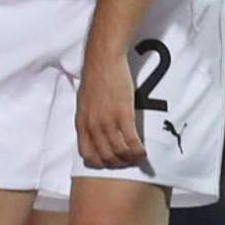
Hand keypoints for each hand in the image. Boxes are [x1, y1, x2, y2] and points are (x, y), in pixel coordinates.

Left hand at [76, 50, 145, 168]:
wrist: (103, 60)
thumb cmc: (95, 77)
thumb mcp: (84, 102)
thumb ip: (88, 118)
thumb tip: (94, 131)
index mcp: (82, 123)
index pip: (87, 154)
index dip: (99, 163)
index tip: (109, 162)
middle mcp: (93, 126)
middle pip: (105, 157)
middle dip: (117, 163)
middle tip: (127, 162)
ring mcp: (107, 121)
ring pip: (119, 152)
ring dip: (130, 159)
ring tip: (137, 158)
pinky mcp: (123, 114)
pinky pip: (131, 141)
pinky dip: (138, 151)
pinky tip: (143, 152)